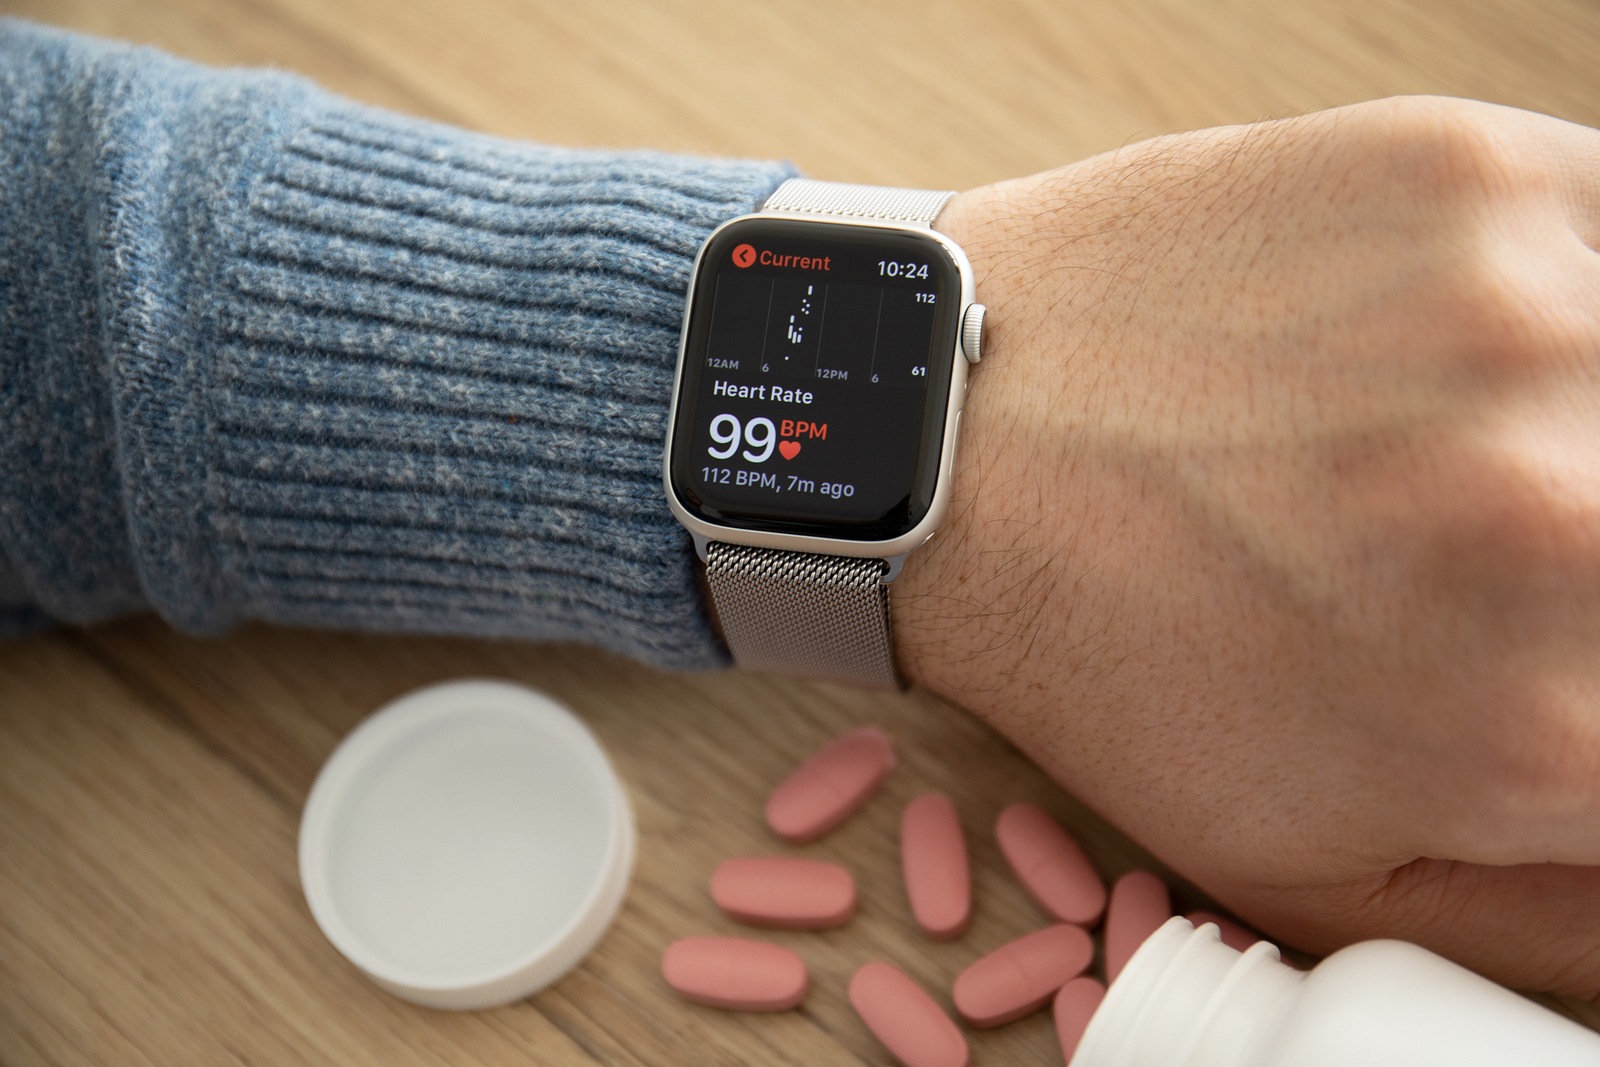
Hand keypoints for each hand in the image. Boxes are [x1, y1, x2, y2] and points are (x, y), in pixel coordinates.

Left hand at [896, 96, 1599, 996]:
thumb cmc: (1099, 650)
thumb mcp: (1301, 868)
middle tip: (1473, 549)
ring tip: (1445, 448)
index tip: (1545, 647)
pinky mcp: (1477, 178)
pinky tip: (1445, 339)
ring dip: (1574, 425)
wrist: (950, 441)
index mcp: (1546, 730)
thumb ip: (1543, 918)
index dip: (1591, 674)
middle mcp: (1568, 525)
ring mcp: (1529, 326)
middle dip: (1581, 565)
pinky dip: (1560, 294)